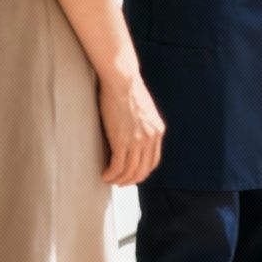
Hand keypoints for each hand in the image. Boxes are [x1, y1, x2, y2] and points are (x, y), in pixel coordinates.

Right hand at [98, 67, 165, 185]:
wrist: (121, 80)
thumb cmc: (127, 89)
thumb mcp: (143, 109)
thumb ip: (143, 124)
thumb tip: (133, 132)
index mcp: (158, 131)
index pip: (153, 160)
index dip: (142, 171)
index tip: (132, 175)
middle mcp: (151, 138)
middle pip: (143, 170)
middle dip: (130, 179)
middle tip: (119, 182)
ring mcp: (137, 141)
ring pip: (129, 171)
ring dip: (118, 179)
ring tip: (109, 179)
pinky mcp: (122, 141)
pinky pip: (117, 166)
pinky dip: (110, 174)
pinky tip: (104, 175)